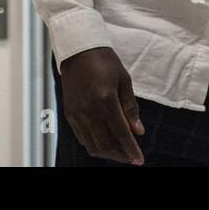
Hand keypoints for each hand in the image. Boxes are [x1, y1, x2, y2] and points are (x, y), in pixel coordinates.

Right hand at [59, 47, 144, 164]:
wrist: (78, 49)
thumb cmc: (104, 61)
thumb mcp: (124, 80)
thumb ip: (130, 108)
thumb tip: (138, 132)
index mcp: (105, 99)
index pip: (121, 133)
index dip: (131, 149)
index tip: (139, 160)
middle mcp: (89, 110)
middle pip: (106, 144)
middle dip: (120, 155)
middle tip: (131, 157)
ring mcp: (77, 113)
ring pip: (92, 145)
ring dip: (108, 153)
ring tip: (120, 152)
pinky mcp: (69, 113)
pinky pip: (82, 137)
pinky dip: (94, 144)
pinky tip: (105, 142)